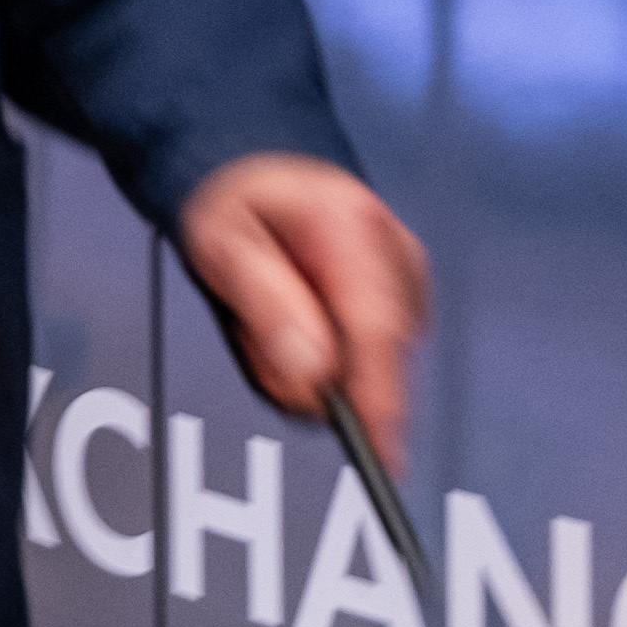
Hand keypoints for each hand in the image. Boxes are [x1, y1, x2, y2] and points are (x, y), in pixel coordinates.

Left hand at [178, 151, 430, 470]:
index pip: (377, 330)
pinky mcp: (402, 303)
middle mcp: (393, 254)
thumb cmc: (235, 202)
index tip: (380, 453)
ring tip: (270, 318)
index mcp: (351, 228)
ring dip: (319, 366)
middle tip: (260, 338)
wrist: (254, 173)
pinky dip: (329, 357)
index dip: (382, 400)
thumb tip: (314, 374)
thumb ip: (266, 307)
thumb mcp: (223, 246)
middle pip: (381, 358)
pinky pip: (369, 357)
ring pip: (374, 365)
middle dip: (319, 376)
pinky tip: (299, 324)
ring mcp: (404, 279)